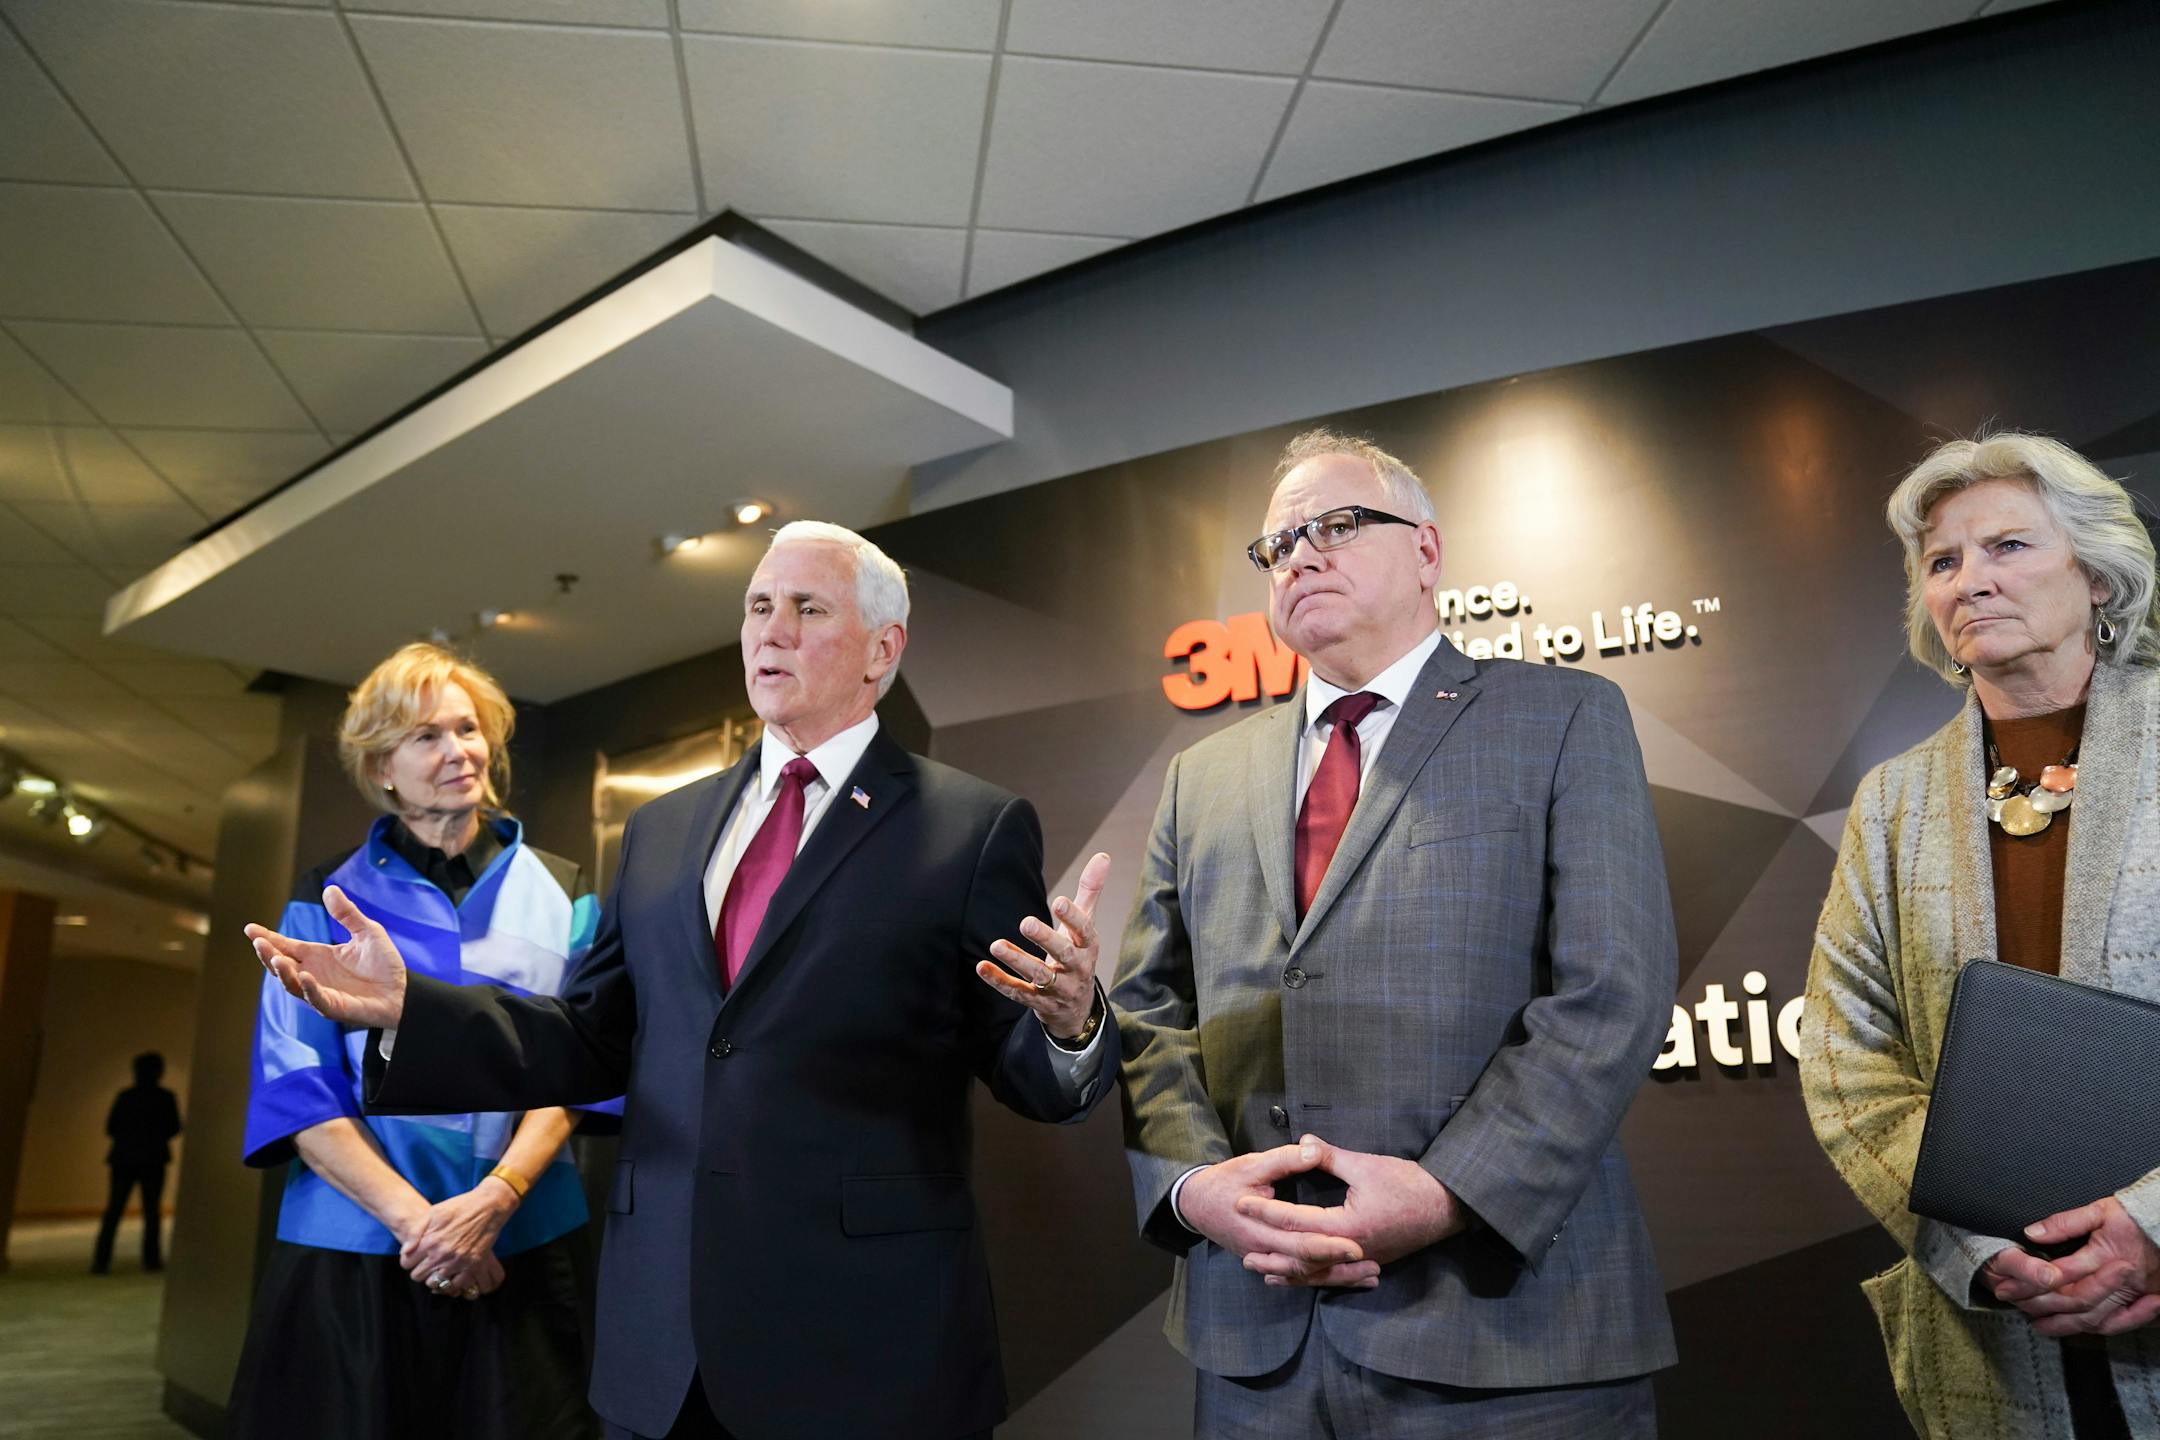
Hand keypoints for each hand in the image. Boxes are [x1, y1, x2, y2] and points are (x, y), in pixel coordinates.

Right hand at [246, 885, 408, 1028]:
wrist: (403, 992)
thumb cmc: (383, 964)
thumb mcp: (367, 932)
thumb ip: (347, 914)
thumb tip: (329, 889)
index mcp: (317, 956)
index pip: (286, 945)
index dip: (268, 938)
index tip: (250, 928)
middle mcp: (314, 974)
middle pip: (282, 965)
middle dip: (268, 954)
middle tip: (258, 941)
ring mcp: (321, 991)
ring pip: (292, 984)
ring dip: (283, 972)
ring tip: (276, 958)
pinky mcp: (334, 1007)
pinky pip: (316, 999)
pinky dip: (308, 988)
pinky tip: (304, 976)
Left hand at [399, 1183, 517, 1292]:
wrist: (488, 1206)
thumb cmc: (459, 1207)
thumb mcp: (433, 1213)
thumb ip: (415, 1232)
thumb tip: (405, 1251)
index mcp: (430, 1241)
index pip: (406, 1263)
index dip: (408, 1260)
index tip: (415, 1257)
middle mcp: (442, 1255)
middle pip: (418, 1276)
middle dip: (419, 1269)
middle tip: (426, 1262)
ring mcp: (458, 1262)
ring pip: (434, 1284)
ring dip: (433, 1277)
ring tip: (437, 1269)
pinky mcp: (473, 1266)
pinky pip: (456, 1285)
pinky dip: (451, 1283)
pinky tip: (451, 1274)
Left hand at [977, 852, 1110, 1039]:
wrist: (1077, 1010)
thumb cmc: (1078, 956)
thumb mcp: (1086, 927)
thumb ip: (1091, 892)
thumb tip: (1103, 856)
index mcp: (1088, 947)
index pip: (1085, 931)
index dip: (1073, 918)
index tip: (1059, 902)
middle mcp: (1076, 969)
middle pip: (1063, 954)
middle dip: (1045, 939)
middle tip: (1025, 922)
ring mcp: (1058, 989)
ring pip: (1039, 976)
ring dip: (1018, 961)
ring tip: (996, 945)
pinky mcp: (1039, 1003)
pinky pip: (1018, 994)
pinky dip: (1000, 981)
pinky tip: (982, 967)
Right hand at [1179, 1146, 1375, 1288]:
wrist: (1194, 1204)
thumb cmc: (1223, 1182)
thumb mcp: (1251, 1164)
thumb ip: (1284, 1160)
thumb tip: (1313, 1150)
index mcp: (1258, 1228)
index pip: (1299, 1241)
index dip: (1328, 1245)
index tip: (1357, 1244)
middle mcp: (1262, 1251)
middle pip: (1306, 1264)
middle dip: (1340, 1267)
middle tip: (1372, 1265)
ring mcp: (1265, 1259)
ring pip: (1305, 1276)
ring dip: (1337, 1278)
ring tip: (1371, 1277)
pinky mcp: (1269, 1261)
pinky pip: (1298, 1276)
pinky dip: (1323, 1278)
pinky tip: (1349, 1279)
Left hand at [1234, 1135, 1465, 1287]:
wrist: (1447, 1206)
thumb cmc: (1408, 1183)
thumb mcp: (1366, 1165)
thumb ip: (1331, 1157)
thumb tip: (1302, 1143)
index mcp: (1347, 1226)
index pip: (1297, 1221)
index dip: (1266, 1212)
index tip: (1241, 1204)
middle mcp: (1350, 1250)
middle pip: (1301, 1256)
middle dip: (1270, 1251)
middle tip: (1240, 1249)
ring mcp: (1360, 1260)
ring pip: (1316, 1273)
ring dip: (1287, 1271)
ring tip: (1260, 1270)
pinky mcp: (1368, 1261)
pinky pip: (1333, 1275)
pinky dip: (1311, 1276)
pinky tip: (1296, 1277)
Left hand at [2006, 1198, 2159, 1336]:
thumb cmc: (2136, 1217)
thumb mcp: (2100, 1210)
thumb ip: (2065, 1223)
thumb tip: (2033, 1233)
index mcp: (2107, 1254)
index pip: (2061, 1274)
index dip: (2032, 1281)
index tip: (2008, 1284)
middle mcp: (2120, 1279)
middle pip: (2074, 1300)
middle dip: (2041, 1305)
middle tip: (2014, 1303)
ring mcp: (2132, 1294)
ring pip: (2093, 1317)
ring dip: (2063, 1324)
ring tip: (2038, 1323)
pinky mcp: (2141, 1301)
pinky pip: (2116, 1323)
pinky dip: (2092, 1329)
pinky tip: (2073, 1328)